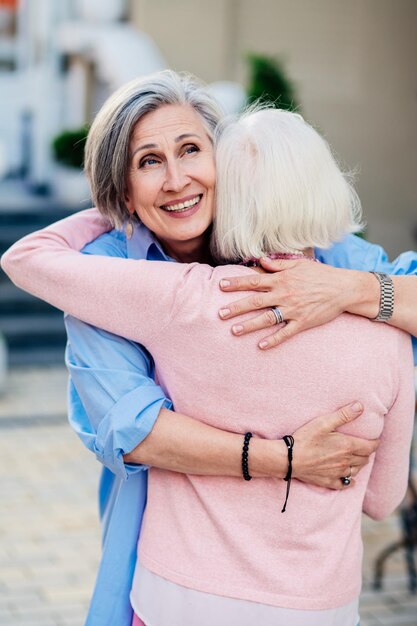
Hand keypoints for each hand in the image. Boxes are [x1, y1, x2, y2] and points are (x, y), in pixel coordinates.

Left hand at [219, 258, 353, 348]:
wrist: (344, 288)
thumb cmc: (321, 274)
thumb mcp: (299, 264)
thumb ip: (278, 264)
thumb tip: (260, 261)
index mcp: (282, 279)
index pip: (254, 281)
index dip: (236, 283)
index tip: (221, 286)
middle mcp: (284, 295)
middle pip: (255, 301)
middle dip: (236, 307)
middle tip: (220, 313)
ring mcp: (293, 310)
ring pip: (267, 318)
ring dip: (249, 325)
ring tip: (234, 330)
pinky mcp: (303, 322)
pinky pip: (285, 332)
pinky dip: (273, 340)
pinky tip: (261, 346)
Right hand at [291, 402, 378, 488]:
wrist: (290, 458)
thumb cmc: (306, 438)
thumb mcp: (324, 422)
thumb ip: (343, 415)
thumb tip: (360, 406)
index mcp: (347, 446)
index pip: (370, 446)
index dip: (375, 443)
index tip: (376, 440)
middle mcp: (346, 461)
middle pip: (364, 459)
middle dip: (366, 452)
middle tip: (364, 447)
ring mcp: (338, 473)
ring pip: (356, 471)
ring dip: (359, 465)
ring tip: (358, 459)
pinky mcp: (328, 481)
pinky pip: (344, 484)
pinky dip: (349, 482)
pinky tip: (350, 480)